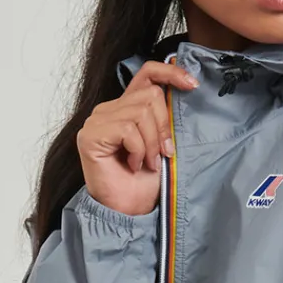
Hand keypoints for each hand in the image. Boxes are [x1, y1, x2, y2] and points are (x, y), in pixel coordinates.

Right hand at [76, 61, 196, 216]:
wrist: (129, 209)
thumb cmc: (145, 182)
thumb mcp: (163, 143)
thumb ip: (166, 117)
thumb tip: (187, 88)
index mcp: (127, 107)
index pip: (147, 73)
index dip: (170, 73)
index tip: (192, 84)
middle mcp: (109, 109)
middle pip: (150, 96)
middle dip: (164, 127)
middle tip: (163, 154)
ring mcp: (97, 121)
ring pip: (140, 113)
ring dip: (151, 144)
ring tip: (148, 163)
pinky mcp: (90, 135)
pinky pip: (127, 129)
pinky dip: (138, 150)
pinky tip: (134, 165)